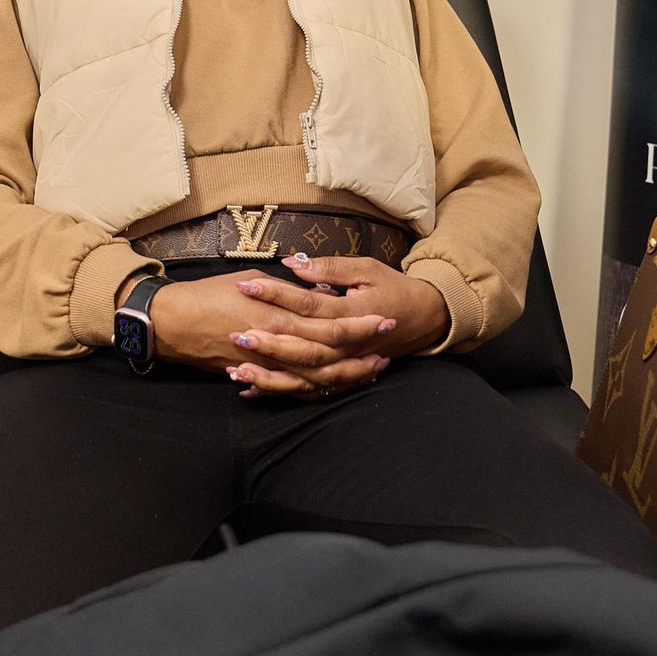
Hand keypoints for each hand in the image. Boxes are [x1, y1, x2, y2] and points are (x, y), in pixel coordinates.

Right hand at [144, 271, 389, 397]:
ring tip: (372, 371)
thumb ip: (288, 289)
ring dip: (346, 375)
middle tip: (388, 349)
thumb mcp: (252, 278)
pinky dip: (316, 389)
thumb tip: (317, 289)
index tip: (385, 319)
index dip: (360, 324)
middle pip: (330, 354)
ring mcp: (267, 364)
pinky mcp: (257, 376)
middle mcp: (277, 343)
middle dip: (362, 352)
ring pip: (316, 377)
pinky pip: (293, 389)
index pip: (332, 322)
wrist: (173, 321)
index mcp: (280, 313)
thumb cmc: (210, 293)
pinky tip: (335, 386)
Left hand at [231, 254, 451, 368]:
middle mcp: (347, 345)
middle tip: (233, 333)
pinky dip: (280, 391)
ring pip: (303, 376)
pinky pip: (308, 390)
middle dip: (266, 342)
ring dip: (269, 376)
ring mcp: (344, 364)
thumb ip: (330, 269)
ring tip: (236, 371)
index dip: (275, 295)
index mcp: (351, 313)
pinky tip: (251, 389)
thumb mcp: (366, 269)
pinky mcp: (340, 375)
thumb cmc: (392, 288)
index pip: (307, 305)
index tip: (245, 286)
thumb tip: (293, 264)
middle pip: (302, 347)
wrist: (423, 318)